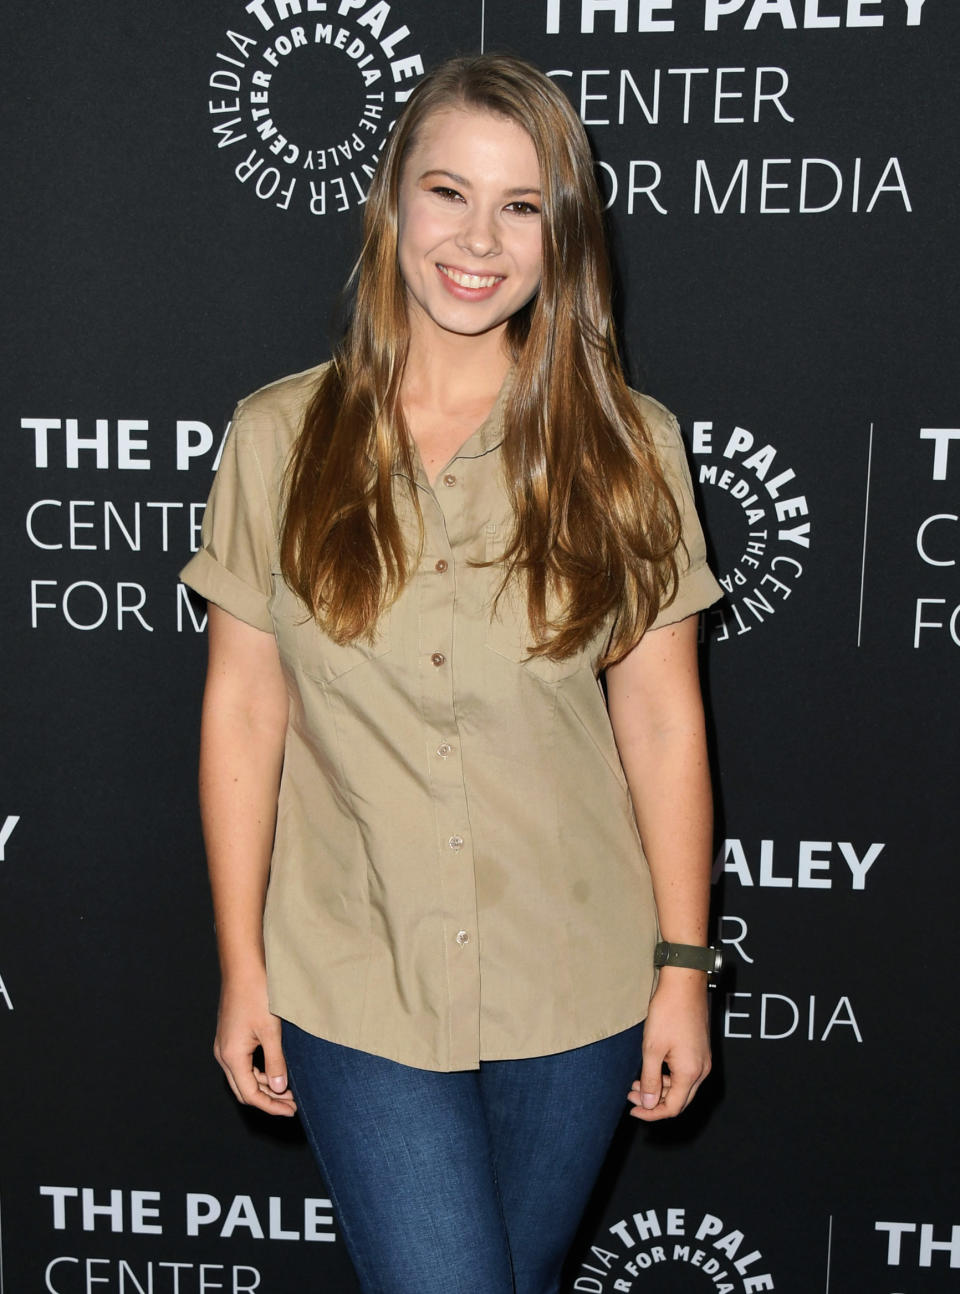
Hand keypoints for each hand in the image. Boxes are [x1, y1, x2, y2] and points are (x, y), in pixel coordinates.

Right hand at [214, 974, 296, 1116]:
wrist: (242, 967)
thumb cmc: (256, 994)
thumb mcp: (271, 1030)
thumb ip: (275, 1061)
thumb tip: (280, 1088)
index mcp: (231, 1056)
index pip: (250, 1095)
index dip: (271, 1106)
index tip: (292, 1110)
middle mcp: (224, 1054)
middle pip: (245, 1090)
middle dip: (269, 1100)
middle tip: (293, 1104)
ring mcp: (225, 1045)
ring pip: (244, 1077)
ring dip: (265, 1086)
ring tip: (289, 1089)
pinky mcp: (231, 1037)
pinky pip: (243, 1063)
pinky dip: (260, 1071)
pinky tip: (277, 1070)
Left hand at [627, 969, 710, 1120]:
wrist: (684, 984)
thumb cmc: (668, 1013)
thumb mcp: (652, 1048)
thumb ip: (649, 1079)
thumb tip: (647, 1104)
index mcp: (690, 1073)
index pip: (672, 1107)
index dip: (651, 1113)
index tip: (633, 1110)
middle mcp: (701, 1070)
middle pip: (679, 1101)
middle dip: (654, 1103)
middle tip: (632, 1096)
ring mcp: (703, 1060)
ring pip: (682, 1087)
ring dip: (659, 1089)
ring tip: (636, 1082)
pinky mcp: (700, 1051)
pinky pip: (685, 1074)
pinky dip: (667, 1077)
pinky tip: (651, 1069)